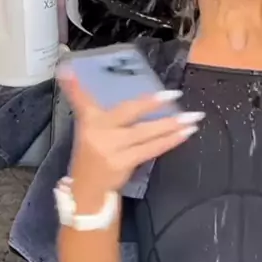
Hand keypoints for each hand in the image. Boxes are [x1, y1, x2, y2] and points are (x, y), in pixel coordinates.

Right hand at [59, 73, 202, 192]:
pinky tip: (186, 133)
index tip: (69, 69)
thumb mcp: (87, 126)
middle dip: (152, 103)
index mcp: (88, 119)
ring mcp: (112, 149)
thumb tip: (71, 69)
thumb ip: (84, 98)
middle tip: (174, 94)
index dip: (76, 85)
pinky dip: (170, 140)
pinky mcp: (124, 164)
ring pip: (146, 133)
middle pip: (129, 113)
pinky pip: (152, 149)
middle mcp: (99, 132)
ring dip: (172, 124)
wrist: (86, 192)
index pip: (81, 98)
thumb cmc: (92, 153)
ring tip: (193, 117)